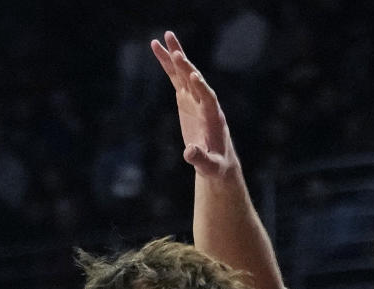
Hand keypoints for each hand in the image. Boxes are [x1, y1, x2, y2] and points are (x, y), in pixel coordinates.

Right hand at [151, 30, 236, 177]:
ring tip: (164, 37)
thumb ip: (200, 159)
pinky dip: (167, 64)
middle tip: (176, 53)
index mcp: (214, 118)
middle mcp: (206, 103)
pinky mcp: (186, 99)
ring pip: (184, 74)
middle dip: (187, 68)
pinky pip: (176, 78)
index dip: (202, 88)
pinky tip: (157, 48)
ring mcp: (195, 99)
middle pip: (196, 81)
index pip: (209, 99)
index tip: (194, 77)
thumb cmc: (216, 166)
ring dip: (175, 55)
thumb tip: (188, 153)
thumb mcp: (210, 166)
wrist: (217, 161)